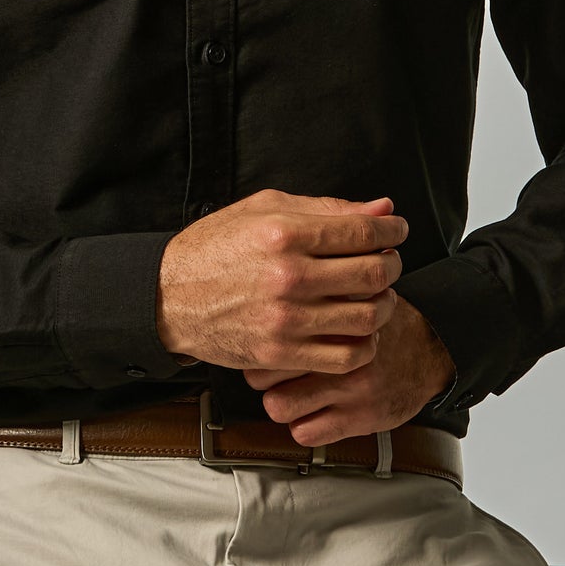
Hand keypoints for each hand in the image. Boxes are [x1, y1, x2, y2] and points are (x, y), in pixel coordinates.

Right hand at [156, 189, 408, 371]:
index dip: (391, 230)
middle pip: (374, 274)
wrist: (168, 298)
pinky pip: (346, 357)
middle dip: (391, 264)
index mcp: (284, 233)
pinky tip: (355, 329)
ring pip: (367, 318)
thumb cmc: (215, 248)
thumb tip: (382, 209)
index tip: (396, 231)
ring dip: (383, 304)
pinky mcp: (280, 354)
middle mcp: (288, 277)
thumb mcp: (264, 209)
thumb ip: (327, 208)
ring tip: (374, 295)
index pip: (363, 231)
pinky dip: (363, 344)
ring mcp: (285, 320)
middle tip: (387, 260)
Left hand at [243, 294, 456, 443]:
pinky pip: (307, 433)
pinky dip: (304, 426)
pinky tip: (313, 412)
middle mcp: (338, 352)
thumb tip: (264, 287)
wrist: (430, 348)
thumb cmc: (382, 322)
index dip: (259, 340)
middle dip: (262, 374)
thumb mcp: (351, 294)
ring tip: (289, 394)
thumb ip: (315, 293)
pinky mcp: (361, 418)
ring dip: (279, 403)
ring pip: (278, 407)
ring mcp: (349, 388)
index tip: (261, 343)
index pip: (270, 333)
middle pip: (263, 372)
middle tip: (271, 372)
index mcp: (332, 318)